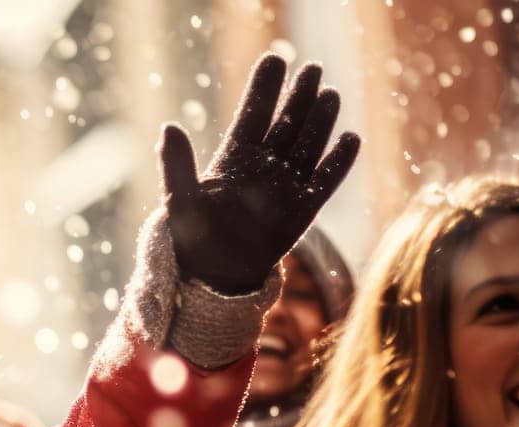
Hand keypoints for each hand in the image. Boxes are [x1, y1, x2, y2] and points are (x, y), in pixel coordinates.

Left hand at [161, 54, 359, 293]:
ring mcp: (285, 186)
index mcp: (234, 158)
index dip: (264, 88)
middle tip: (312, 66)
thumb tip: (168, 127)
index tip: (275, 57)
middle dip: (298, 96)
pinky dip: (338, 162)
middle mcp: (263, 167)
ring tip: (329, 93)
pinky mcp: (303, 210)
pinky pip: (325, 181)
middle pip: (286, 123)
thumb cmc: (192, 239)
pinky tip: (350, 139)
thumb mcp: (179, 201)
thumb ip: (176, 165)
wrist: (214, 277)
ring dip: (319, 120)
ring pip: (308, 145)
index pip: (253, 114)